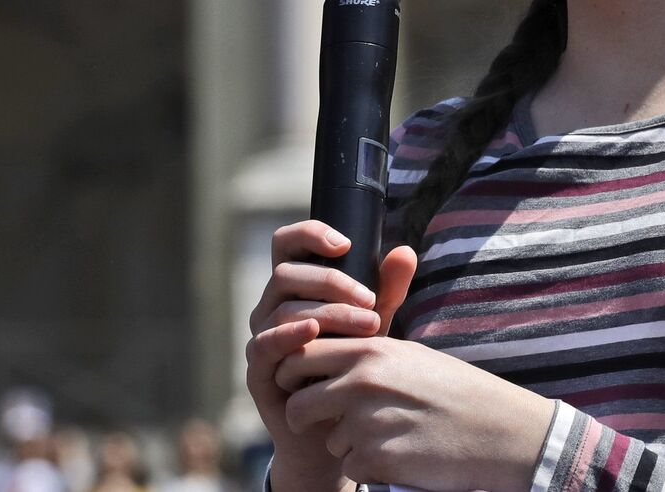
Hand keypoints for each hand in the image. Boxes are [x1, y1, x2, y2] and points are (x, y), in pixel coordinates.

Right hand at [245, 221, 416, 491]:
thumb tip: (404, 251)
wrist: (340, 430)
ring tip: (368, 325)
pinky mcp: (259, 371)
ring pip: (282, 308)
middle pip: (286, 274)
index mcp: (293, 288)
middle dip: (331, 282)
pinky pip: (264, 344)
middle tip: (371, 301)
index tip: (345, 243)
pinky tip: (313, 331)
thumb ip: (387, 290)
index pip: (287, 244)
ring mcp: (261, 338)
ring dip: (327, 312)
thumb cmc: (353, 367)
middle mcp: (271, 308)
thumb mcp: (374, 324)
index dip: (309, 234)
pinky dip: (288, 334)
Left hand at [274, 337, 554, 491]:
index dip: (295, 374)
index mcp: (369, 351)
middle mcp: (363, 383)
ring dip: (347, 443)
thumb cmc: (455, 390)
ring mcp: (369, 423)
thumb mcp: (411, 353)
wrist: (501, 431)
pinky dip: (369, 466)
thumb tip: (321, 339)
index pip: (300, 356)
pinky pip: (351, 467)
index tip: (303, 384)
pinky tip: (400, 455)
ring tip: (388, 435)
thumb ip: (365, 345)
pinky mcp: (379, 460)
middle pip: (298, 403)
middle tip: (315, 422)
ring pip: (328, 440)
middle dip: (302, 416)